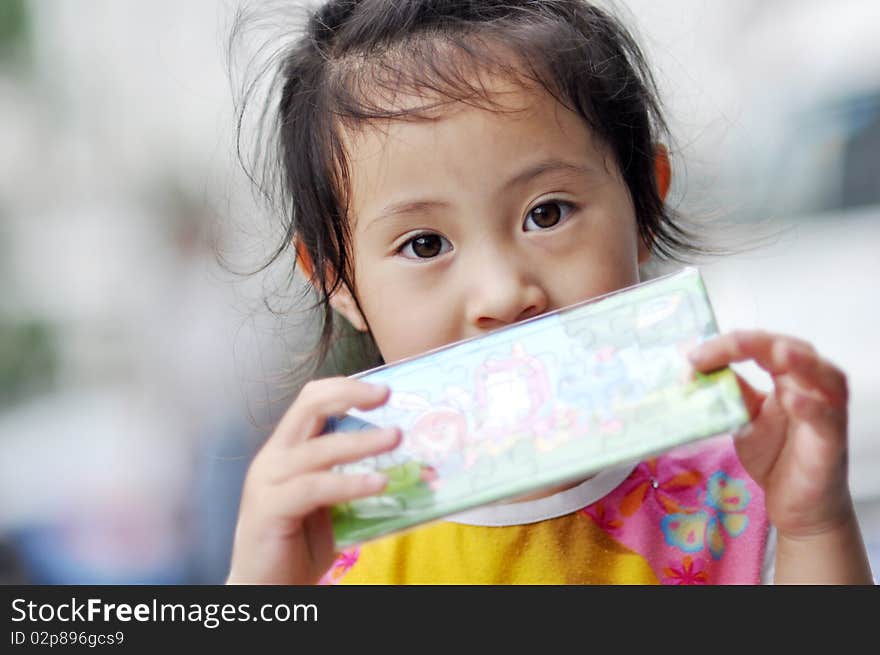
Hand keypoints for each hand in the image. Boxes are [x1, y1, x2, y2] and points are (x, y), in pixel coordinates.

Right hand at [226, 378, 400, 584]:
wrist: (267, 588)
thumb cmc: (300, 545)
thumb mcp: (334, 503)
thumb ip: (357, 478)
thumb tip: (412, 469)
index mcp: (288, 449)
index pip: (312, 400)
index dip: (346, 388)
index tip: (383, 391)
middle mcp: (274, 457)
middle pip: (309, 406)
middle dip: (350, 394)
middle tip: (387, 397)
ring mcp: (268, 481)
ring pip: (319, 449)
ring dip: (362, 442)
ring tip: (396, 440)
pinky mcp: (268, 509)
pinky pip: (314, 488)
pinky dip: (349, 483)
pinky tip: (378, 484)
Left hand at [688, 330, 851, 538]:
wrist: (797, 505)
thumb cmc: (776, 456)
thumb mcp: (743, 418)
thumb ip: (728, 391)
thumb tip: (694, 367)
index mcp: (788, 377)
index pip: (763, 346)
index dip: (730, 345)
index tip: (693, 357)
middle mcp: (813, 388)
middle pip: (794, 351)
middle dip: (759, 344)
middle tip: (728, 345)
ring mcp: (827, 413)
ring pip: (825, 377)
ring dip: (802, 363)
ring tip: (778, 353)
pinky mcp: (831, 442)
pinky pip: (826, 419)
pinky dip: (811, 407)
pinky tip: (792, 400)